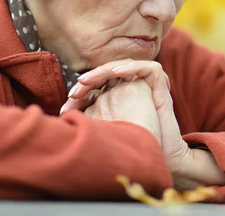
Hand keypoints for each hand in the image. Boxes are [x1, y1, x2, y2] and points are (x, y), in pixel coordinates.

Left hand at [61, 59, 191, 172]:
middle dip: (89, 80)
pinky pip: (149, 68)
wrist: (160, 158)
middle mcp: (131, 89)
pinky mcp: (160, 86)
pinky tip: (118, 73)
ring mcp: (145, 86)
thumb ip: (91, 120)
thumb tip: (63, 117)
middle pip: (108, 74)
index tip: (65, 109)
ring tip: (88, 80)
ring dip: (105, 71)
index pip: (97, 86)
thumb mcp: (105, 132)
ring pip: (125, 66)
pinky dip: (133, 67)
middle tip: (75, 92)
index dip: (82, 92)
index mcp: (118, 98)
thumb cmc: (133, 150)